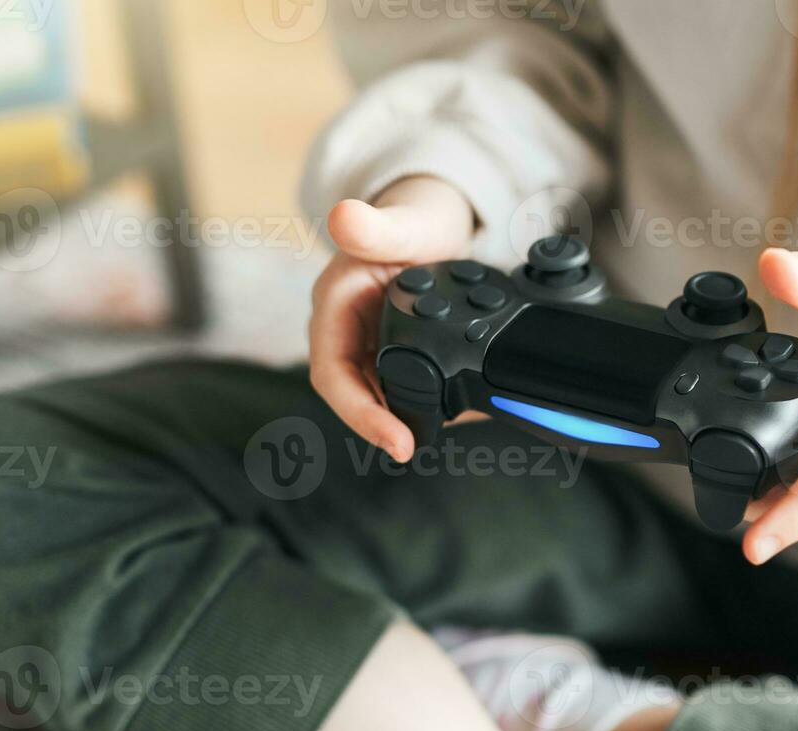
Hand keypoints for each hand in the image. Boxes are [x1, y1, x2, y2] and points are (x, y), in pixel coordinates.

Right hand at [308, 175, 473, 462]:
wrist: (433, 223)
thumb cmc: (412, 219)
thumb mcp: (402, 222)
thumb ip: (376, 227)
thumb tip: (344, 216)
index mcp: (333, 305)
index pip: (332, 375)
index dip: (359, 413)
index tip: (394, 440)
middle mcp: (346, 332)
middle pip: (354, 396)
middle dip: (384, 425)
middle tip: (419, 446)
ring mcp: (370, 346)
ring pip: (379, 397)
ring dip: (408, 418)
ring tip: (453, 427)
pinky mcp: (395, 353)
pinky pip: (403, 387)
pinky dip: (430, 403)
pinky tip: (464, 413)